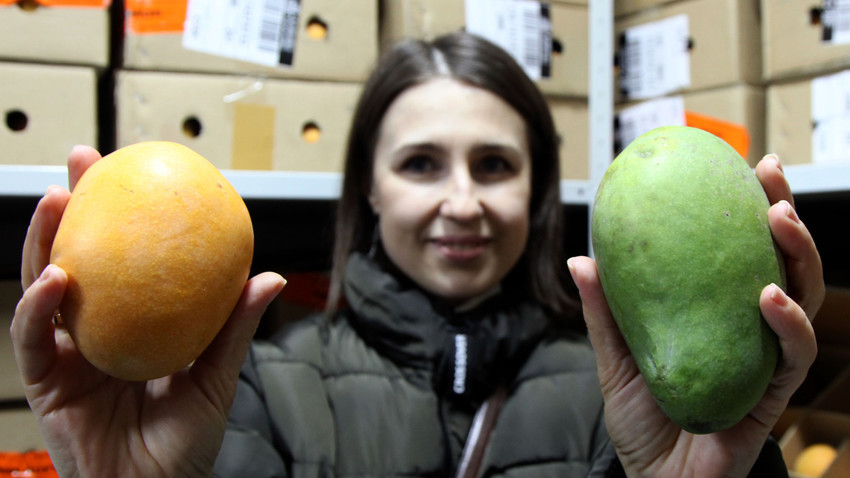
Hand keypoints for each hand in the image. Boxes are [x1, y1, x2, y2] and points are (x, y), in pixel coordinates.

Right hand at [12, 145, 285, 477]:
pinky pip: (35, 340)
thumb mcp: (216, 378)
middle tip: (83, 163)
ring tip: (55, 200)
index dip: (123, 217)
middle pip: (76, 259)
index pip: (124, 262)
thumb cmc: (185, 446)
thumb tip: (269, 275)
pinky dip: (39, 309)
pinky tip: (54, 277)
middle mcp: (95, 334)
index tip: (135, 172)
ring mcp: (67, 356)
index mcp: (133, 328)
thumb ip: (233, 328)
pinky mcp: (46, 385)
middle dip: (72, 209)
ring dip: (43, 241)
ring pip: (42, 289)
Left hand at [568, 154, 822, 476]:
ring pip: (802, 299)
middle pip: (782, 264)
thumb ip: (605, 311)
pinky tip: (768, 296)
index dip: (747, 211)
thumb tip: (580, 257)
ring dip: (798, 256)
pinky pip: (792, 354)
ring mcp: (766, 362)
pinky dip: (788, 323)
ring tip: (777, 219)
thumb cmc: (642, 421)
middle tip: (769, 177)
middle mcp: (750, 333)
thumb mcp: (615, 359)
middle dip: (785, 215)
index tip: (742, 166)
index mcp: (718, 317)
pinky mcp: (773, 396)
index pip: (740, 255)